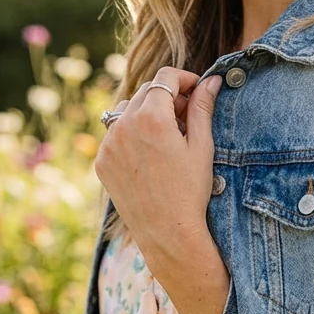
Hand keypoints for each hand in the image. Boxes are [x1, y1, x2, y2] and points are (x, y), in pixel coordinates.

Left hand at [95, 68, 230, 313]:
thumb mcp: (201, 147)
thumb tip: (211, 82)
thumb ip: (202, 109)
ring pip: (126, 111)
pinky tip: (149, 157)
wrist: (167, 233)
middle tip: (185, 115)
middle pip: (145, 92)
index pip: (165, 79)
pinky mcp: (102, 162)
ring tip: (166, 137)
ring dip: (146, 114)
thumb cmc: (190, 192)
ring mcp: (108, 144)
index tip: (195, 89)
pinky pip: (115, 136)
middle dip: (166, 97)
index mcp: (152, 117)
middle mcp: (124, 125)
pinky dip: (131, 136)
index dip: (183, 79)